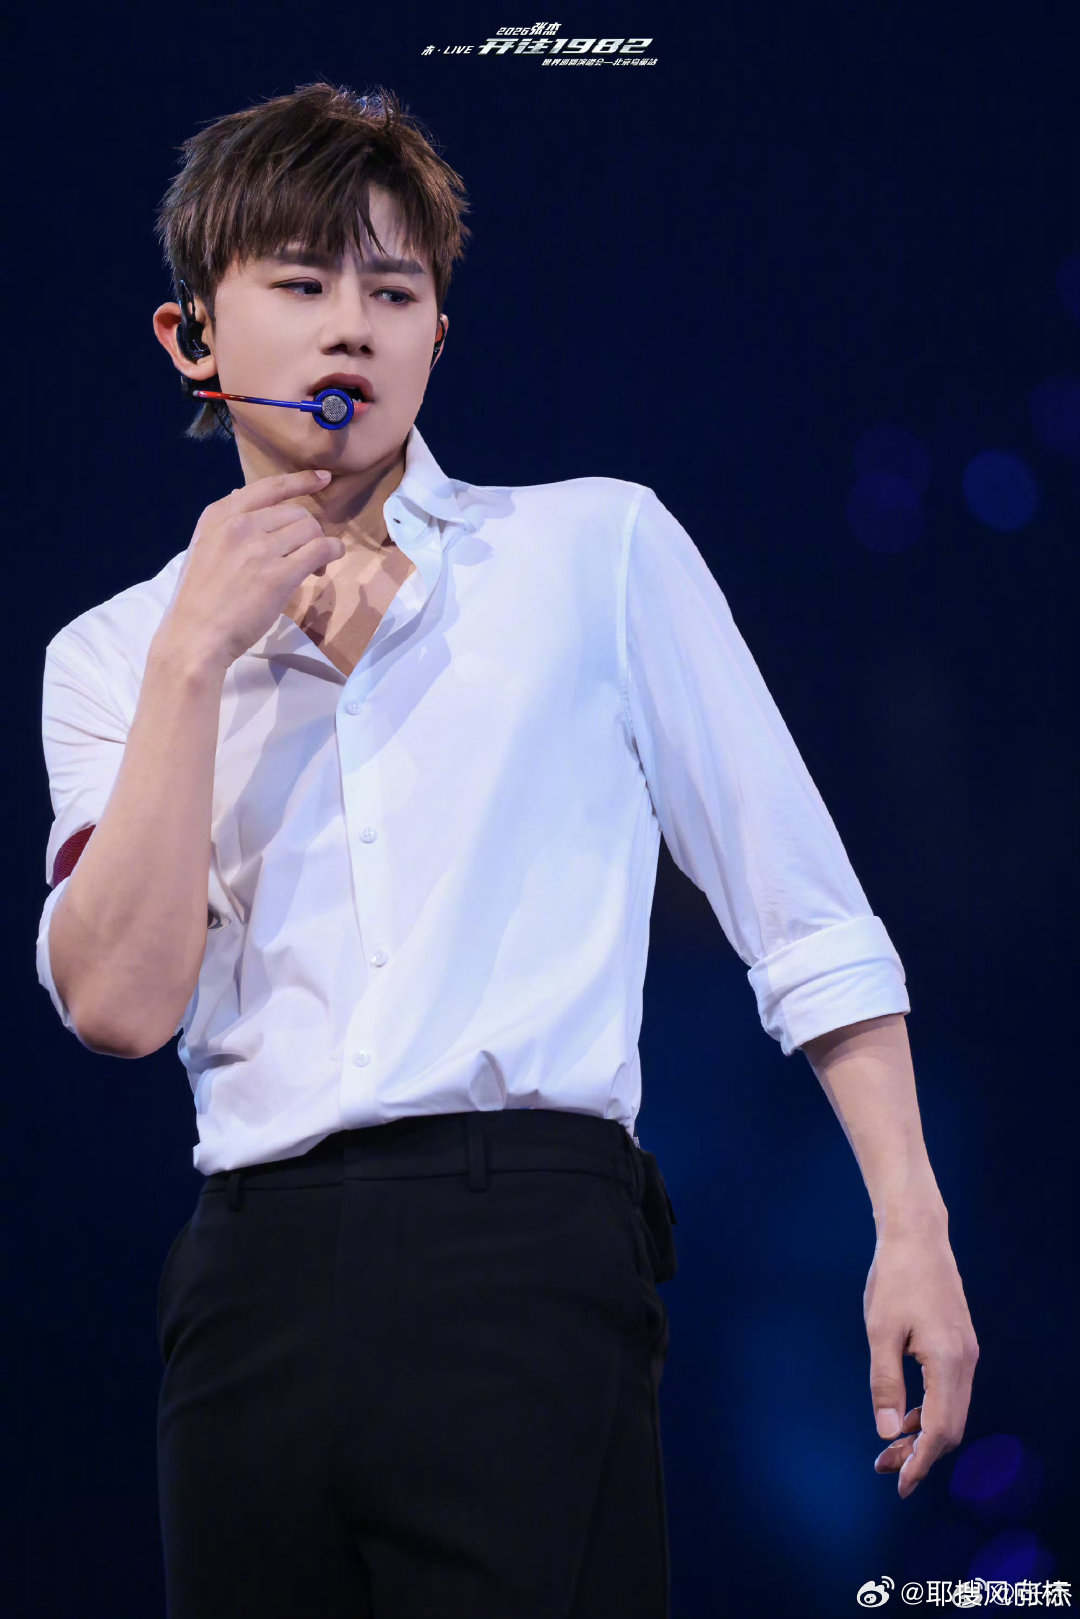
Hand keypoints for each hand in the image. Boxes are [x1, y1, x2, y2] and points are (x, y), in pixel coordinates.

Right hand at [158, 468, 345, 670]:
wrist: (195, 635)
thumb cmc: (198, 598)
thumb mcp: (203, 546)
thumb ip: (226, 523)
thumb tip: (242, 493)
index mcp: (219, 515)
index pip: (268, 487)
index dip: (300, 481)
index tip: (321, 478)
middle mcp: (239, 524)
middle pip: (296, 513)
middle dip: (307, 531)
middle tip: (306, 556)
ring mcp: (259, 548)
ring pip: (310, 530)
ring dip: (319, 547)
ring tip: (312, 569)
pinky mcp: (279, 575)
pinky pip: (320, 550)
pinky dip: (331, 554)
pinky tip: (324, 566)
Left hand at [864, 1222, 978, 1497]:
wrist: (917, 1235)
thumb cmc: (894, 1278)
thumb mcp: (880, 1330)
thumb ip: (885, 1382)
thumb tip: (887, 1432)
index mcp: (948, 1361)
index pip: (940, 1429)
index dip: (921, 1462)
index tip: (900, 1485)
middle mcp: (965, 1361)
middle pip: (951, 1427)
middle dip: (921, 1453)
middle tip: (885, 1467)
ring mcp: (966, 1352)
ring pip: (952, 1410)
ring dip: (924, 1433)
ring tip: (890, 1447)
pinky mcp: (959, 1344)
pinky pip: (950, 1391)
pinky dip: (930, 1410)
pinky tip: (905, 1415)